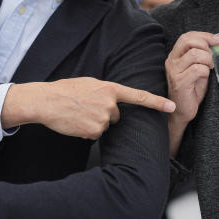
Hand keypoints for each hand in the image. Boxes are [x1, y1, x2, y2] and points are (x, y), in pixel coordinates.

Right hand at [3, 78, 175, 139]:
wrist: (47, 101)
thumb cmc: (66, 91)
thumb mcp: (89, 84)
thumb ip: (105, 92)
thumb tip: (113, 103)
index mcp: (110, 88)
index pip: (138, 96)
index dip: (157, 102)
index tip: (172, 107)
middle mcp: (109, 103)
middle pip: (116, 116)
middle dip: (105, 114)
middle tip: (86, 107)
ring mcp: (102, 118)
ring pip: (105, 126)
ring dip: (94, 122)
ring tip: (78, 114)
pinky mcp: (93, 131)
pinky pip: (95, 134)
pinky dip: (86, 131)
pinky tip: (76, 122)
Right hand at [165, 31, 218, 127]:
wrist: (182, 111)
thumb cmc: (191, 90)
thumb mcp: (197, 68)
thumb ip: (202, 56)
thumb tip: (216, 43)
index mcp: (175, 56)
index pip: (186, 36)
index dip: (203, 35)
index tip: (217, 40)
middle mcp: (171, 61)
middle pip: (188, 41)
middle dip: (205, 45)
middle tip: (212, 57)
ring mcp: (174, 71)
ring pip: (194, 54)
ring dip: (207, 60)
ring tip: (210, 68)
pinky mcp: (179, 82)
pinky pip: (197, 69)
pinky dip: (206, 71)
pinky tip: (206, 77)